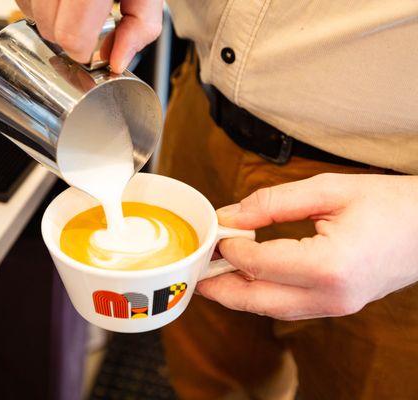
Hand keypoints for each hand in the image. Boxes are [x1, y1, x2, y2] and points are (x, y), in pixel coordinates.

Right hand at [15, 0, 162, 72]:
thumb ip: (139, 27)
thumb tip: (118, 61)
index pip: (71, 36)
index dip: (84, 51)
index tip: (94, 46)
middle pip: (49, 29)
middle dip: (68, 36)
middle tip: (88, 19)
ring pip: (31, 14)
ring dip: (52, 18)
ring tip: (75, 3)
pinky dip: (40, 4)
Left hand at [197, 173, 417, 319]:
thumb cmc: (390, 203)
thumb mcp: (327, 190)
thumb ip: (272, 203)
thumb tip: (230, 216)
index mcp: (327, 266)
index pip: (257, 263)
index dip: (229, 248)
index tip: (215, 232)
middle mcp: (330, 296)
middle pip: (256, 301)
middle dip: (220, 288)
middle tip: (195, 273)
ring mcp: (336, 307)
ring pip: (271, 309)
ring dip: (239, 294)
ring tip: (214, 276)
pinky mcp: (338, 305)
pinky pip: (289, 306)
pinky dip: (262, 295)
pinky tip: (248, 278)